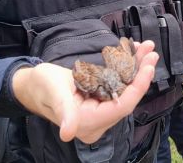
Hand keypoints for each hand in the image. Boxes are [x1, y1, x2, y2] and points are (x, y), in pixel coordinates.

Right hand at [12, 40, 157, 143]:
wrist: (32, 85)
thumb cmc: (41, 87)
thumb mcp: (53, 93)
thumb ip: (64, 111)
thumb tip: (68, 133)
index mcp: (88, 123)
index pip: (122, 107)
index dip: (138, 88)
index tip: (149, 68)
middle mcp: (98, 121)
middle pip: (128, 97)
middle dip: (141, 73)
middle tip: (151, 52)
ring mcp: (100, 110)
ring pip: (126, 89)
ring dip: (137, 68)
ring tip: (146, 48)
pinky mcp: (100, 99)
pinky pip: (119, 85)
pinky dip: (127, 68)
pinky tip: (134, 53)